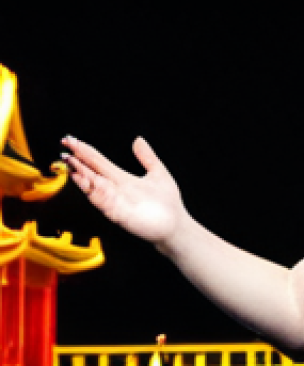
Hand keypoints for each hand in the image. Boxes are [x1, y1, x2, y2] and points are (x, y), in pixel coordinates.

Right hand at [61, 136, 186, 249]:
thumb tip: (138, 140)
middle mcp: (115, 189)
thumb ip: (147, 157)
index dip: (84, 150)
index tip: (70, 138)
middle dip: (77, 161)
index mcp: (122, 179)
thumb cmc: (168, 204)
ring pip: (93, 186)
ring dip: (81, 175)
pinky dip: (94, 192)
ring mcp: (115, 202)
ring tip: (71, 163)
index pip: (98, 161)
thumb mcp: (158, 173)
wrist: (177, 227)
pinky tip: (86, 182)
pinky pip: (103, 202)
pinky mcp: (119, 214)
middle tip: (64, 148)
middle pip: (91, 172)